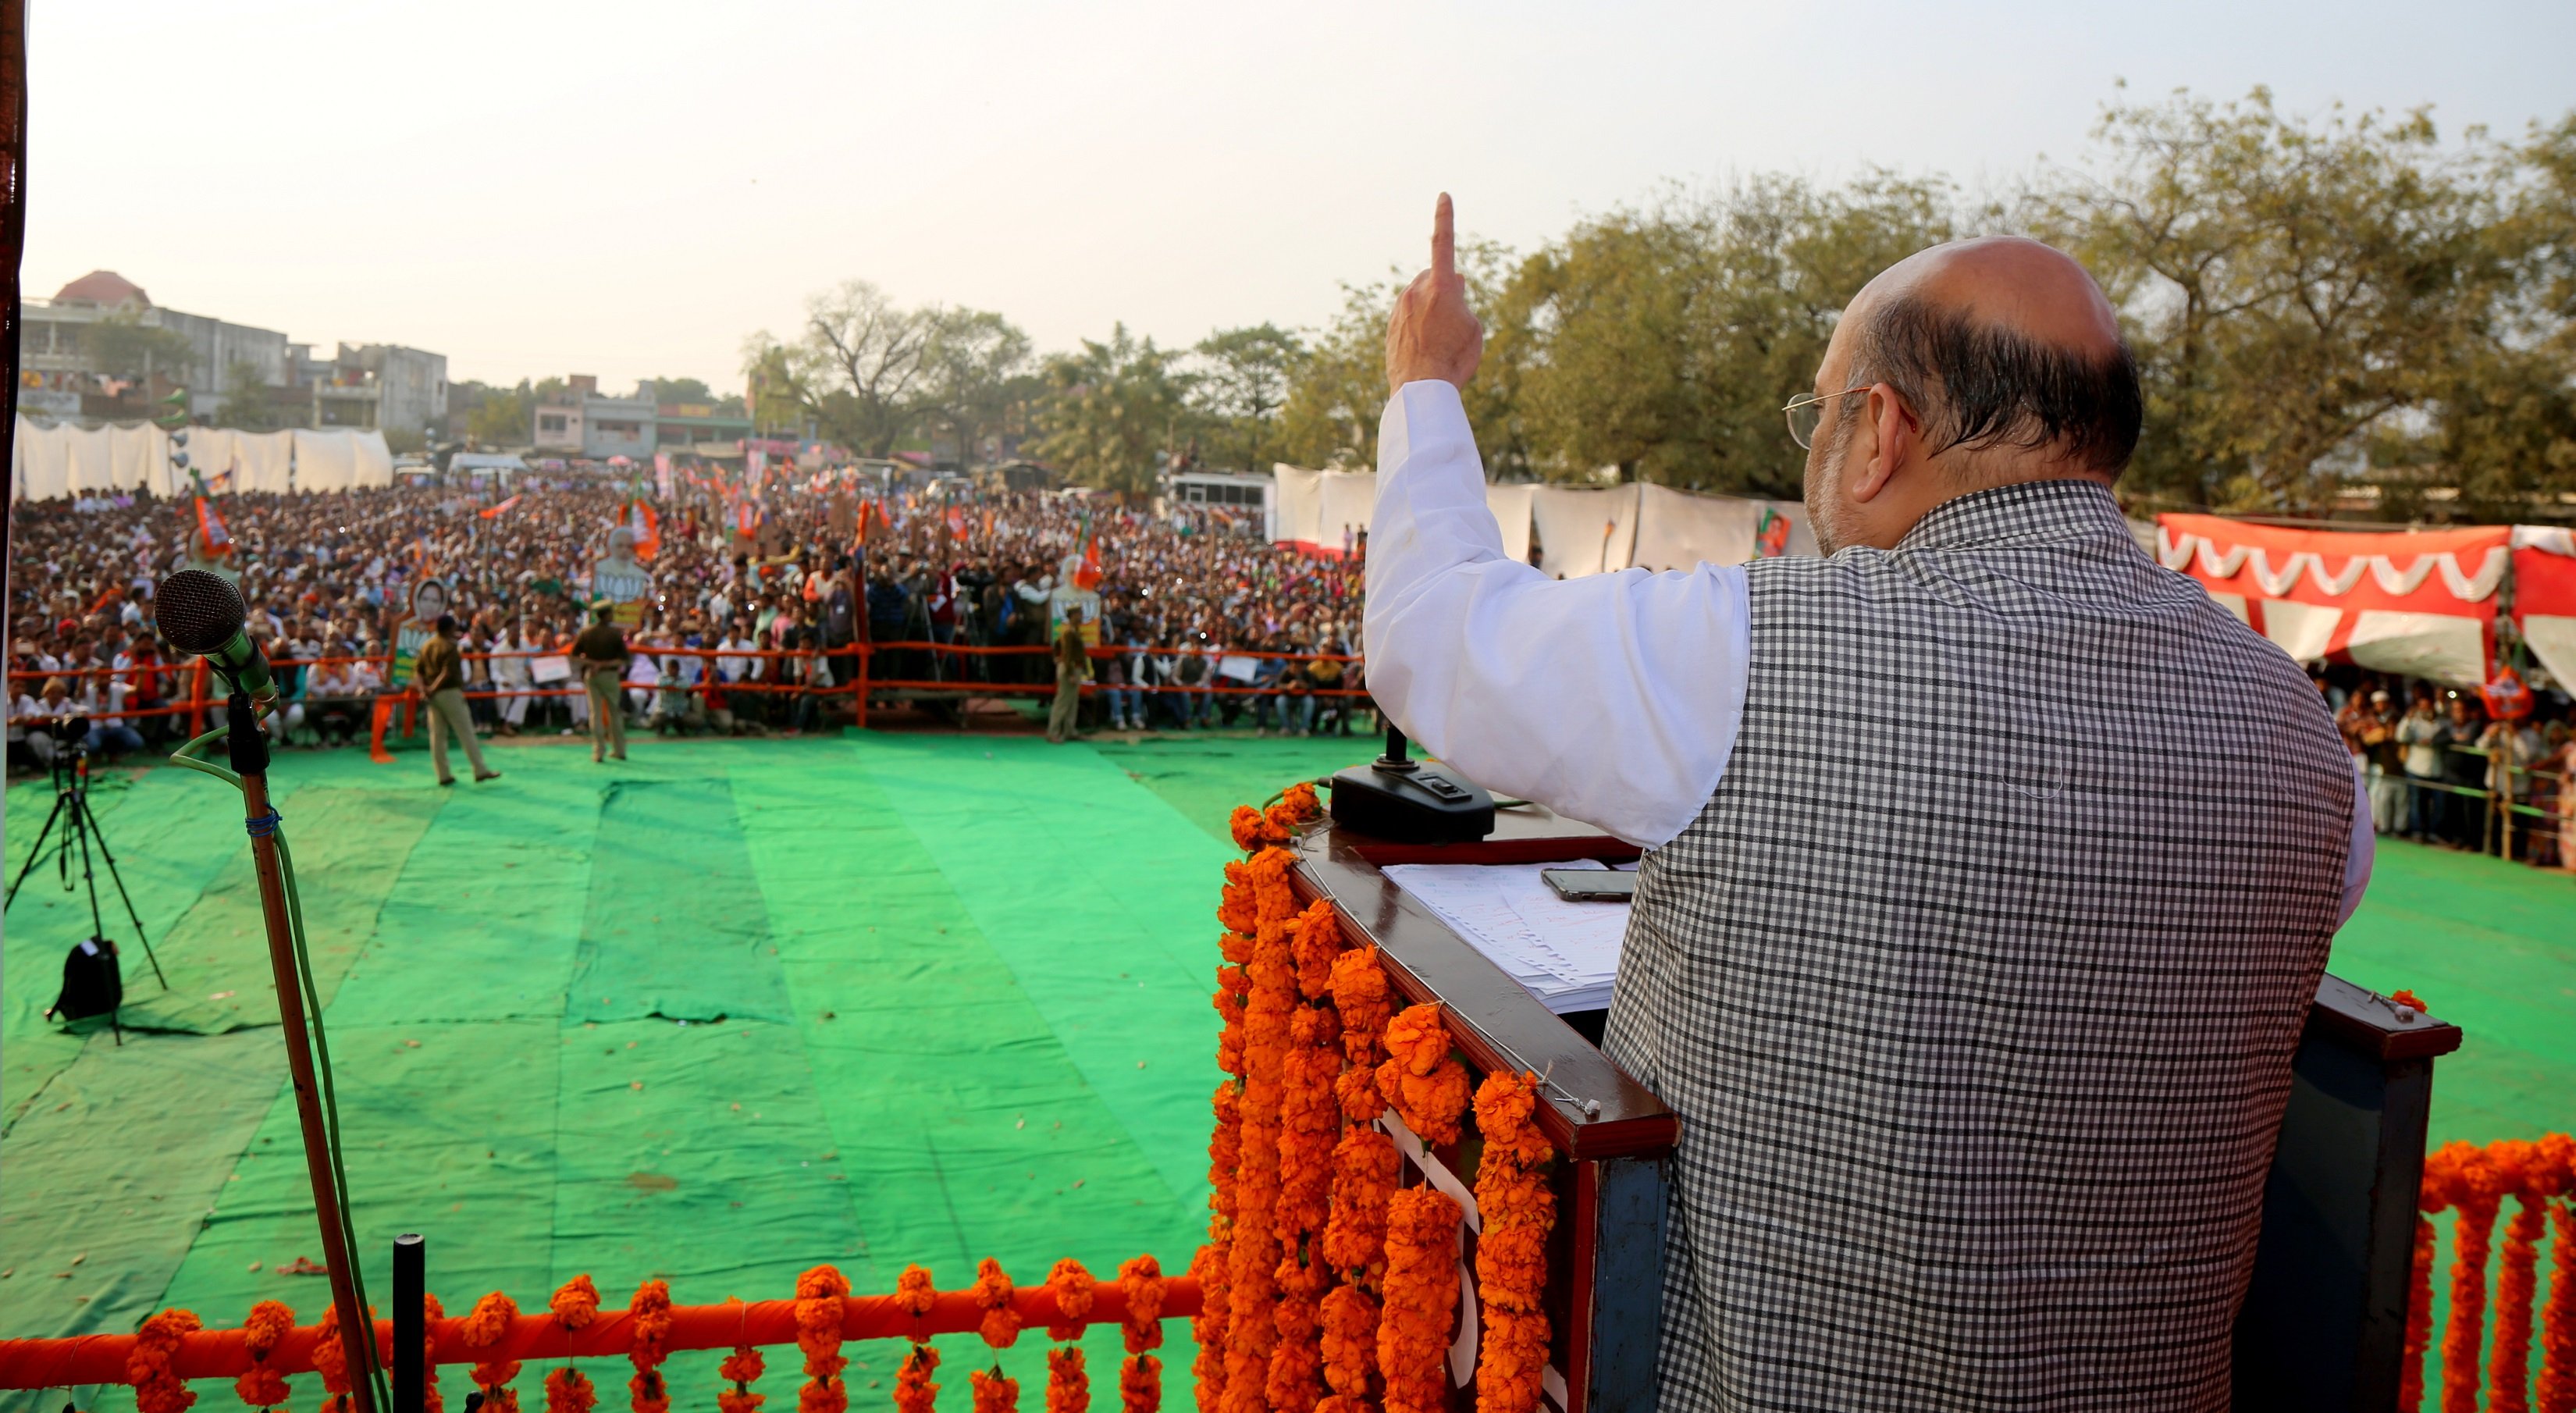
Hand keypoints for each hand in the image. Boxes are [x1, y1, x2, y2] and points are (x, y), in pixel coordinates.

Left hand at [1385, 192, 1483, 394]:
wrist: (1420, 390)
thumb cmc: (1455, 359)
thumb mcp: (1472, 328)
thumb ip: (1463, 299)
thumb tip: (1454, 282)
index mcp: (1440, 287)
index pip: (1443, 243)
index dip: (1445, 218)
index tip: (1443, 196)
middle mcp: (1416, 291)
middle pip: (1434, 277)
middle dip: (1444, 287)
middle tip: (1454, 319)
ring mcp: (1400, 308)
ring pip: (1420, 297)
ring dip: (1430, 309)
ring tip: (1439, 342)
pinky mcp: (1390, 325)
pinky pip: (1408, 316)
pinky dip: (1418, 325)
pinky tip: (1425, 349)